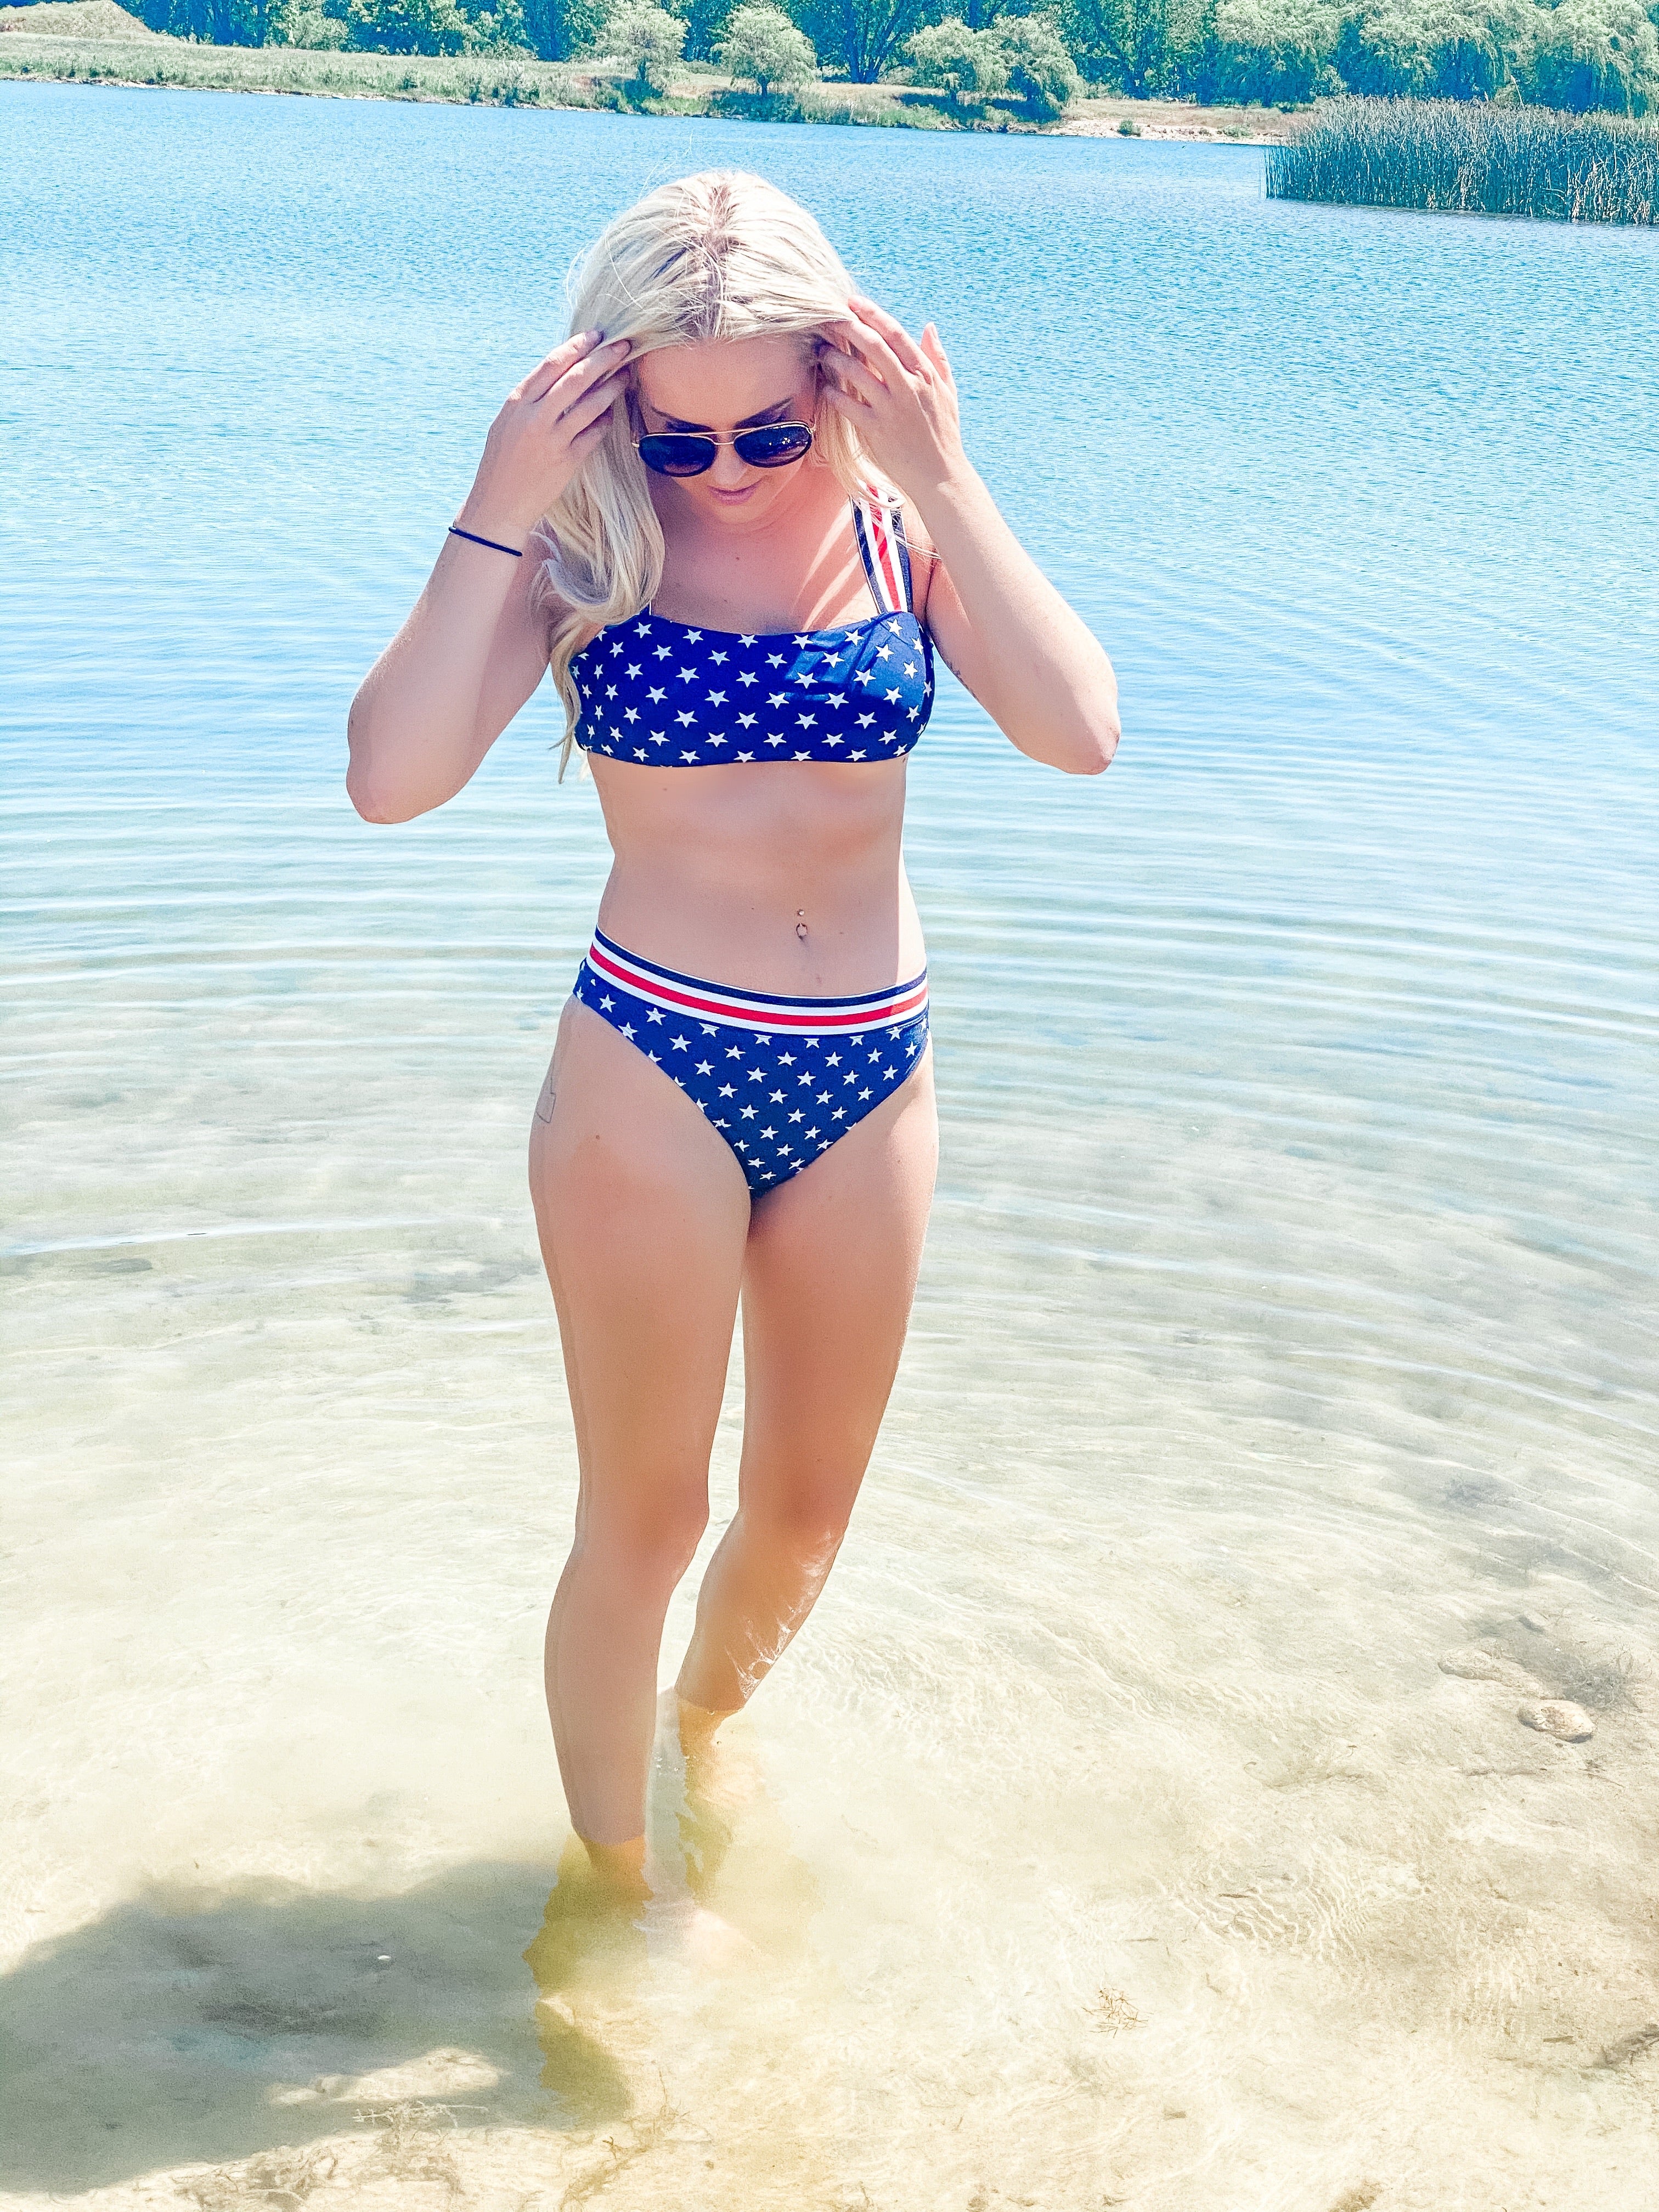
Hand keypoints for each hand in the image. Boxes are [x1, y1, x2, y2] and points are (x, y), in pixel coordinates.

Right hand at [458, 331, 630, 543]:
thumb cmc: (502, 462)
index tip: (597, 335)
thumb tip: (561, 374)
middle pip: (575, 378)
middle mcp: (534, 417)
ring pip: (590, 404)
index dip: (577, 346)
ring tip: (627, 375)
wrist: (499, 505)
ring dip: (612, 387)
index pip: (552, 364)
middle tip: (625, 345)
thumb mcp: (507, 422)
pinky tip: (612, 412)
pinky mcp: (567, 462)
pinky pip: (593, 434)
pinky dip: (605, 420)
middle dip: (603, 358)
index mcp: (517, 402)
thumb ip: (531, 399)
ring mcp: (552, 440)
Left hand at [818, 298, 967, 500]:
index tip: (853, 302)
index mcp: (925, 374)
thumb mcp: (948, 392)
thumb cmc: (943, 433)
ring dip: (836, 359)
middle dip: (848, 328)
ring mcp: (892, 409)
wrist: (940, 475)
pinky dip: (835, 395)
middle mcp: (908, 387)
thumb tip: (929, 327)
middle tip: (827, 318)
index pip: (896, 334)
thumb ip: (937, 358)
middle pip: (874, 346)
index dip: (873, 314)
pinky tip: (825, 388)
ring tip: (822, 352)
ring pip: (858, 373)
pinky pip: (849, 406)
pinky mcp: (877, 431)